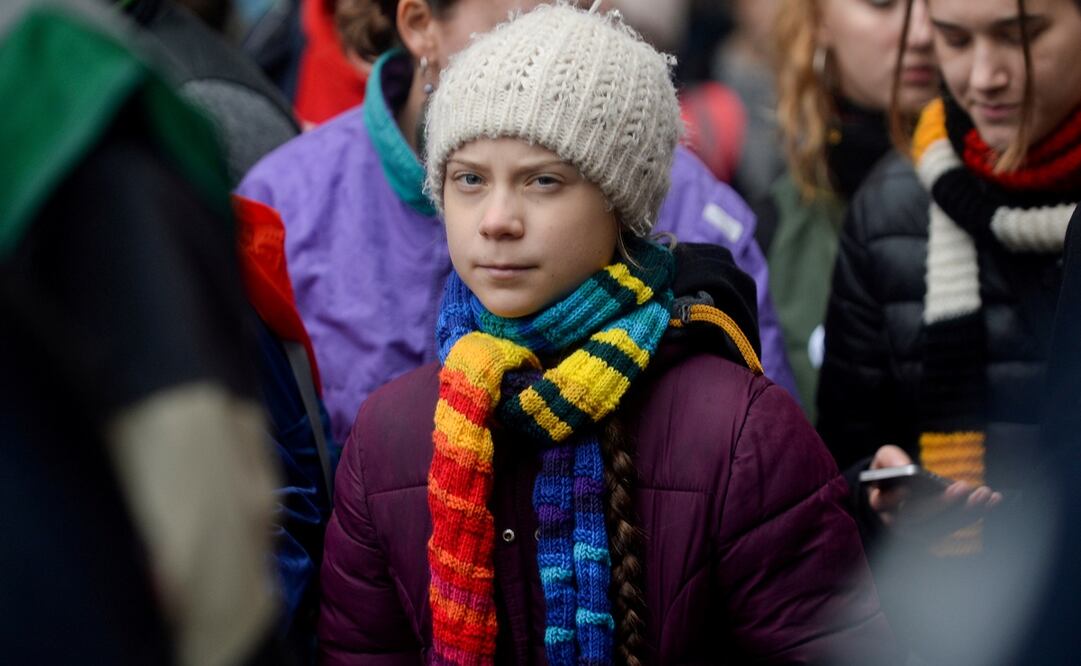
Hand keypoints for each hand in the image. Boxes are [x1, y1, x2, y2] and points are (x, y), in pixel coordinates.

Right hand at [866, 445, 1002, 535]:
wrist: (897, 493)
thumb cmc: (892, 472)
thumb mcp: (886, 459)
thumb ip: (891, 459)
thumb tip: (906, 468)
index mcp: (879, 502)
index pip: (883, 503)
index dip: (895, 497)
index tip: (908, 488)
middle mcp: (895, 523)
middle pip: (917, 517)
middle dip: (942, 503)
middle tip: (963, 487)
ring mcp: (916, 532)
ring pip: (942, 525)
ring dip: (966, 511)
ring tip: (986, 493)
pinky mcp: (936, 535)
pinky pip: (957, 526)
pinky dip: (976, 514)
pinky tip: (992, 500)